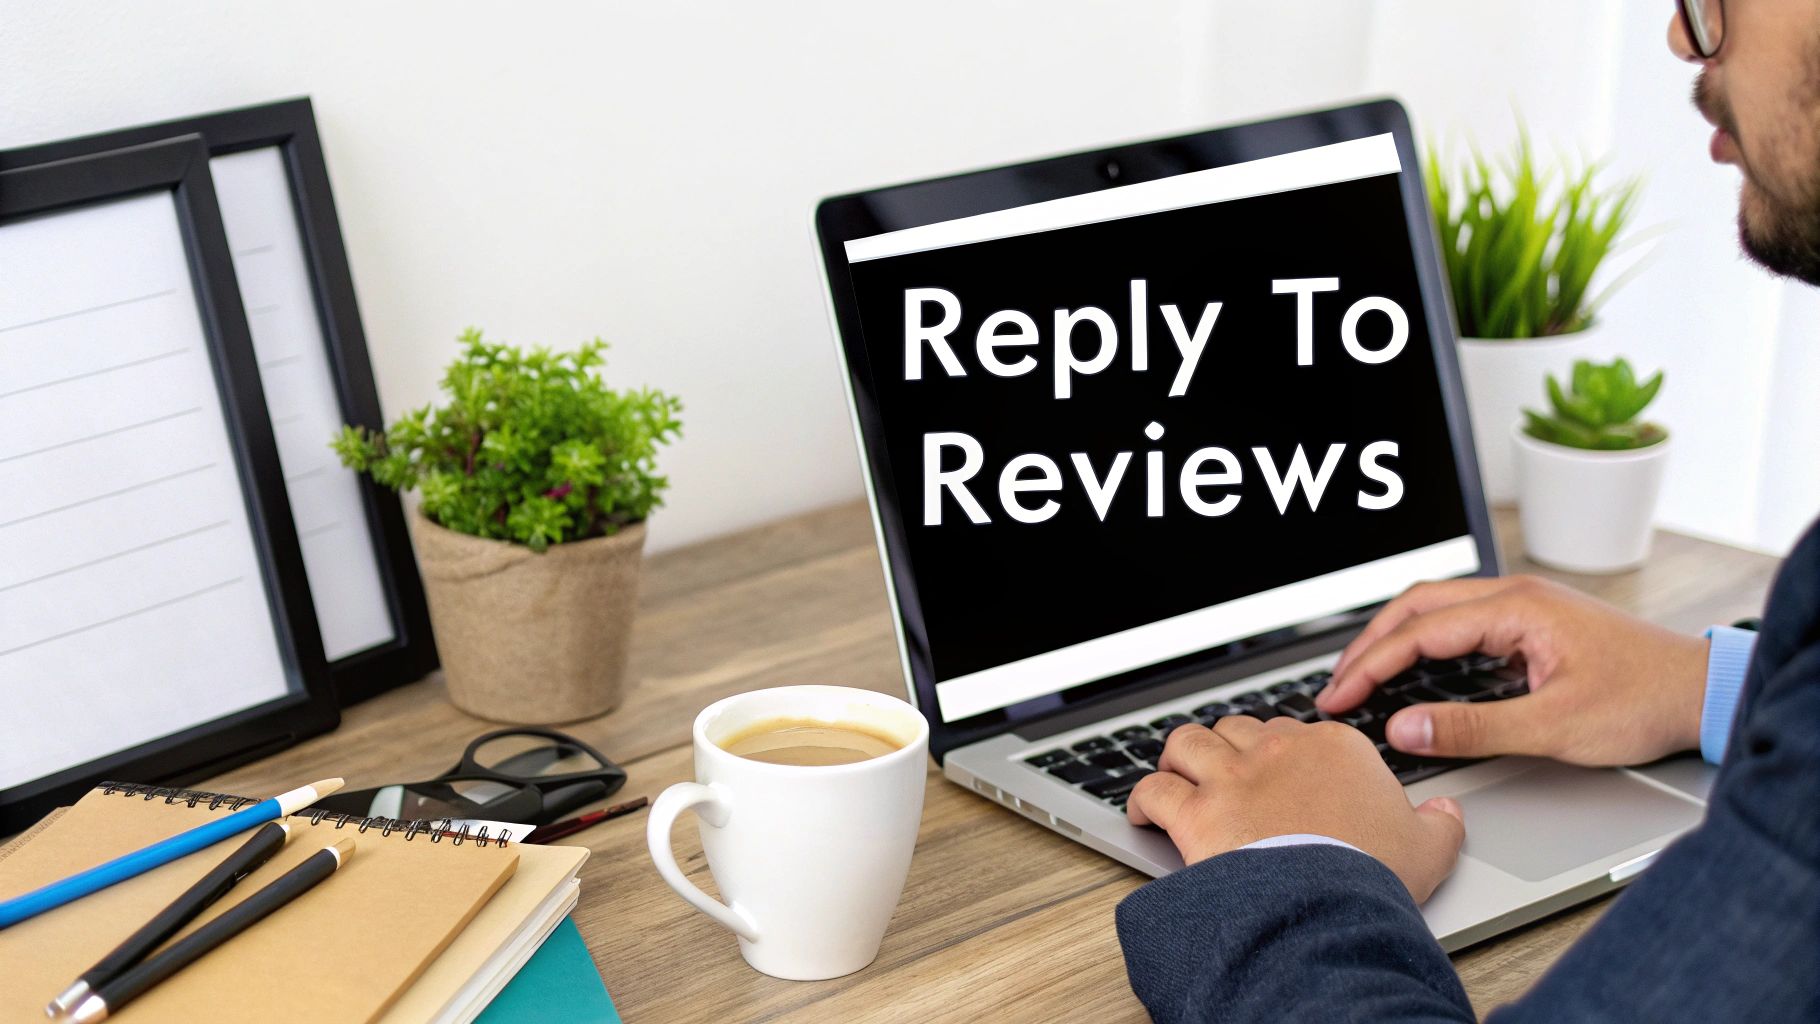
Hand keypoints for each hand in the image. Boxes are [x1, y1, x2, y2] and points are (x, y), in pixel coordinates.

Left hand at [1127, 717, 1464, 901]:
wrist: (1329, 905)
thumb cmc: (1374, 874)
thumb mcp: (1428, 848)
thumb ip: (1440, 824)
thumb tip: (1447, 813)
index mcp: (1333, 747)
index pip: (1293, 729)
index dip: (1280, 751)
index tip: (1277, 771)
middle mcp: (1277, 750)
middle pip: (1237, 729)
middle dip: (1227, 748)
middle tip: (1224, 773)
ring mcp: (1232, 777)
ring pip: (1188, 742)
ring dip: (1179, 758)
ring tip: (1178, 777)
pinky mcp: (1195, 811)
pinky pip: (1154, 789)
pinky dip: (1143, 799)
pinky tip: (1144, 811)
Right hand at [1320, 575, 1708, 766]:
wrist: (1702, 692)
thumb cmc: (1643, 701)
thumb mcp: (1553, 726)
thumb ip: (1472, 729)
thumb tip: (1407, 729)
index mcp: (1516, 607)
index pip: (1419, 630)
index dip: (1370, 665)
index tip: (1338, 696)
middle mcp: (1516, 595)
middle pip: (1417, 605)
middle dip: (1369, 645)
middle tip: (1337, 686)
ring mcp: (1525, 606)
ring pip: (1437, 609)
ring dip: (1395, 640)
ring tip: (1362, 676)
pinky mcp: (1533, 624)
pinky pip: (1462, 622)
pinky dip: (1425, 643)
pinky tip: (1416, 670)